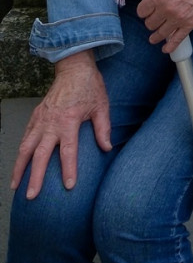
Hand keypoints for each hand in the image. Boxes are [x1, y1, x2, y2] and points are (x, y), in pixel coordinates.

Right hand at [11, 50, 110, 199]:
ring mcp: (40, 120)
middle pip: (40, 154)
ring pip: (25, 147)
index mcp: (69, 121)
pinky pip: (25, 137)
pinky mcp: (35, 116)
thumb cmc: (89, 86)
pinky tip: (19, 166)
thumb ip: (103, 128)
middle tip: (31, 196)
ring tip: (15, 186)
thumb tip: (107, 148)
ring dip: (20, 168)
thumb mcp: (101, 106)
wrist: (73, 67)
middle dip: (35, 176)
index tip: (68, 186)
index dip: (69, 169)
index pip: (68, 151)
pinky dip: (20, 153)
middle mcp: (51, 122)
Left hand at [138, 0, 192, 55]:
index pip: (142, 11)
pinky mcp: (191, 23)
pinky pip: (176, 41)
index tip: (146, 9)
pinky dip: (170, 46)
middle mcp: (167, 9)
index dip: (143, 9)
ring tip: (155, 33)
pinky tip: (166, 47)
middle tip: (154, 16)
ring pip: (159, 34)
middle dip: (151, 19)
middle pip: (149, 24)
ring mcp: (179, 18)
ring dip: (156, 34)